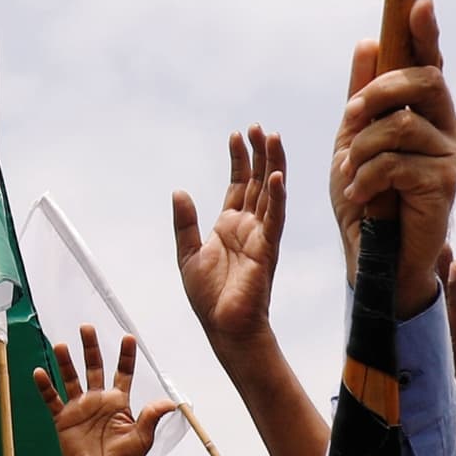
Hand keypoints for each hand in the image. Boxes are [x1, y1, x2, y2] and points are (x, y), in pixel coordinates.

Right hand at [39, 325, 177, 455]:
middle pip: (94, 367)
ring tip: (62, 345)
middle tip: (86, 327)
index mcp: (118, 402)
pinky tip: (39, 372)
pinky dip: (45, 387)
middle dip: (91, 347)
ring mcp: (79, 408)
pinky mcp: (63, 419)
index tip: (128, 337)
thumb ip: (151, 417)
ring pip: (71, 378)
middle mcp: (98, 400)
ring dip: (66, 362)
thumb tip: (171, 402)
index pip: (123, 373)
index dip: (126, 355)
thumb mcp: (141, 438)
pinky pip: (52, 399)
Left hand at [173, 128, 287, 348]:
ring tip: (272, 138)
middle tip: (258, 127)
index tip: (236, 135)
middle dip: (258, 154)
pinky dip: (276, 197)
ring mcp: (260, 236)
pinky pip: (274, 219)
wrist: (223, 327)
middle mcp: (249, 226)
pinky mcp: (266, 250)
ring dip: (272, 165)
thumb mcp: (187, 254)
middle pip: (258, 182)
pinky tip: (277, 176)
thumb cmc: (209, 297)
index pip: (238, 184)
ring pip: (270, 193)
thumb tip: (179, 191)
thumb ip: (185, 223)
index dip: (238, 160)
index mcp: (229, 225)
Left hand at [332, 0, 455, 312]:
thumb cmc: (365, 196)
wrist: (373, 256)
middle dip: (378, 91)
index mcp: (426, 111)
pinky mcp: (446, 182)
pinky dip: (366, 175)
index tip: (419, 2)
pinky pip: (396, 161)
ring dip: (361, 146)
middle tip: (349, 117)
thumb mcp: (351, 140)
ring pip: (401, 124)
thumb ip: (361, 95)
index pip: (430, 63)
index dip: (426, 32)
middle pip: (424, 80)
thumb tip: (368, 42)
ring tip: (348, 172)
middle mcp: (446, 127)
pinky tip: (359, 194)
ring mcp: (450, 154)